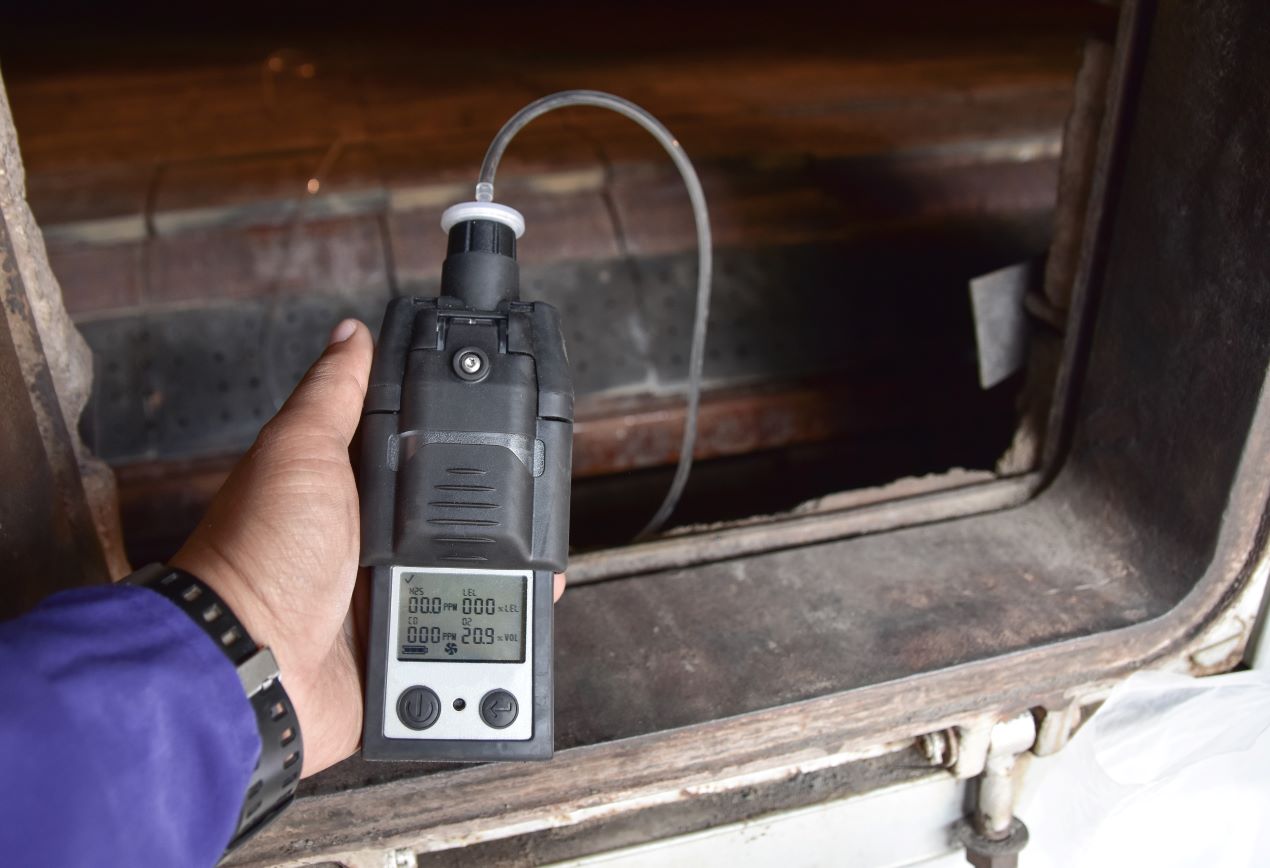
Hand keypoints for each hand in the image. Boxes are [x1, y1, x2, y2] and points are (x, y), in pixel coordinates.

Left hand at [171, 319, 565, 775]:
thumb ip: (332, 393)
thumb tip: (350, 334)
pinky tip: (509, 621)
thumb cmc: (259, 555)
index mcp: (346, 491)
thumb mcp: (299, 452)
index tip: (509, 432)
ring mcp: (386, 599)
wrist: (254, 663)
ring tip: (530, 570)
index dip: (462, 446)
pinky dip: (483, 632)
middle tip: (532, 514)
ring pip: (464, 581)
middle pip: (452, 521)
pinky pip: (457, 637)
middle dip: (494, 522)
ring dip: (495, 581)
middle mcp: (367, 543)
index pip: (418, 456)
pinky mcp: (401, 649)